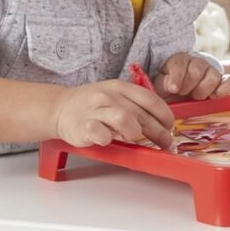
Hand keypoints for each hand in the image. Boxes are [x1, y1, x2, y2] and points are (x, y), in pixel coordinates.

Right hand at [53, 79, 174, 149]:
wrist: (59, 107)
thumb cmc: (93, 104)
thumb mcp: (115, 95)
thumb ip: (135, 105)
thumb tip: (161, 122)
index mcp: (121, 87)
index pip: (150, 99)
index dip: (164, 114)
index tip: (170, 126)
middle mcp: (109, 96)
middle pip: (141, 114)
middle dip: (157, 131)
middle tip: (165, 142)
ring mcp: (95, 109)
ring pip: (123, 118)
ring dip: (134, 133)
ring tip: (134, 139)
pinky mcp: (81, 125)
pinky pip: (99, 132)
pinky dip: (108, 138)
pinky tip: (109, 140)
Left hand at [155, 53, 229, 100]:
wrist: (180, 96)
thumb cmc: (169, 91)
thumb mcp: (160, 87)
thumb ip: (163, 84)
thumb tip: (171, 87)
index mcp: (179, 61)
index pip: (179, 64)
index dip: (177, 76)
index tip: (174, 89)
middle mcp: (197, 62)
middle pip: (196, 70)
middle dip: (189, 86)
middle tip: (184, 94)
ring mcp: (211, 71)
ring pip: (212, 76)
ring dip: (203, 90)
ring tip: (196, 97)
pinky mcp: (223, 82)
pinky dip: (225, 88)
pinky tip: (215, 96)